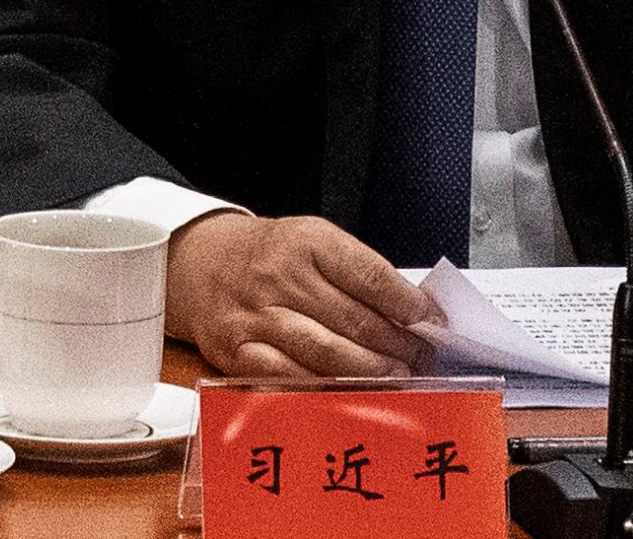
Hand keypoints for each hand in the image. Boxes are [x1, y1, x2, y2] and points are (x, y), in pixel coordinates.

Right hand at [164, 212, 441, 377]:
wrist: (201, 264)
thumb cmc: (271, 256)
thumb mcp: (314, 241)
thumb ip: (358, 272)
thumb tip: (412, 310)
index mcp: (308, 242)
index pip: (370, 275)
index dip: (407, 303)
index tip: (431, 321)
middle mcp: (281, 276)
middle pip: (354, 318)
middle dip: (397, 344)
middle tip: (422, 358)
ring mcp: (257, 315)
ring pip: (325, 351)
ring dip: (370, 370)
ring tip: (397, 376)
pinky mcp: (237, 350)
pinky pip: (287, 376)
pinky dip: (323, 387)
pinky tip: (349, 391)